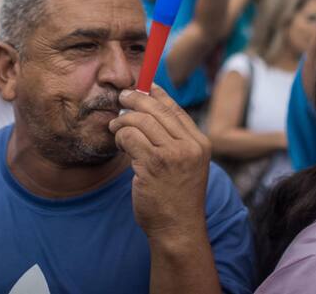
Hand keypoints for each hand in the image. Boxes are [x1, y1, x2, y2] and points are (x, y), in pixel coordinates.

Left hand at [110, 85, 210, 240]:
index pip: (175, 109)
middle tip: (122, 98)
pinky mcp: (153, 165)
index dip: (157, 94)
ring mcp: (173, 155)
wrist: (178, 229)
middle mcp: (190, 146)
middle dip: (135, 100)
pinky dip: (120, 136)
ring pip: (141, 121)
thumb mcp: (186, 165)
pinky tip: (118, 143)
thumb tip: (150, 111)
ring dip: (123, 121)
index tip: (143, 86)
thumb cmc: (177, 198)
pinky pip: (130, 138)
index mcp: (200, 143)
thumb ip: (175, 140)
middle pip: (157, 110)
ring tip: (116, 127)